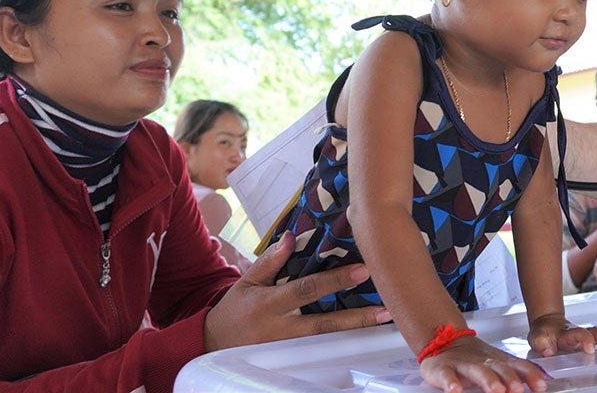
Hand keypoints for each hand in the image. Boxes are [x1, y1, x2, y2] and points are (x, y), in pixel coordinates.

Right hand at [203, 231, 392, 351]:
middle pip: (323, 324)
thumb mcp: (246, 281)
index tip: (362, 270)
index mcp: (269, 304)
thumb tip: (291, 236)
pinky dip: (342, 344)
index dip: (334, 281)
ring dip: (355, 330)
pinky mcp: (289, 360)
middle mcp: (280, 329)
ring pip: (325, 341)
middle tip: (384, 306)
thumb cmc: (235, 309)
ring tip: (383, 318)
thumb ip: (269, 261)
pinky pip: (319, 352)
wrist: (212, 345)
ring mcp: (286, 349)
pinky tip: (364, 335)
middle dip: (355, 316)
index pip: (306, 290)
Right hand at [419, 333, 548, 392]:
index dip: (530, 375)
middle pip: (499, 368)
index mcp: (499, 361)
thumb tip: (540, 386)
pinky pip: (447, 375)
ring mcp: (463, 365)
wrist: (444, 341)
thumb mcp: (498, 364)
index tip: (540, 387)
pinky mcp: (442, 369)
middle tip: (517, 389)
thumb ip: (516, 373)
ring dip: (487, 380)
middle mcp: (484, 361)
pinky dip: (451, 382)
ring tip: (496, 390)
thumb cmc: (475, 359)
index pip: (518, 367)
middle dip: (509, 378)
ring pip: (476, 371)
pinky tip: (455, 390)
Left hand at [528, 312, 596, 357]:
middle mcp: (580, 332)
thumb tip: (548, 350)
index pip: (577, 334)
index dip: (585, 340)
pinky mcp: (593, 338)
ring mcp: (588, 334)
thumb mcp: (536, 337)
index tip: (591, 350)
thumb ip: (540, 342)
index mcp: (566, 333)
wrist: (549, 324)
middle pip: (596, 331)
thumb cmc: (544, 334)